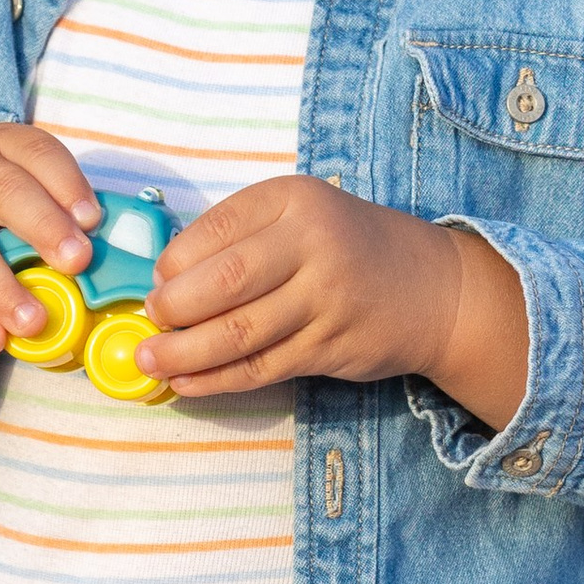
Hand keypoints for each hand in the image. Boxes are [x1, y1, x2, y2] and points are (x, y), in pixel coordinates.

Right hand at [0, 124, 100, 392]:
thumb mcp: (24, 196)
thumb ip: (64, 217)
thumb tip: (122, 258)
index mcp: (2, 148)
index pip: (37, 151)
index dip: (67, 182)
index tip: (93, 219)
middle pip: (3, 191)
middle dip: (44, 226)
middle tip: (77, 261)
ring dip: (2, 287)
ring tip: (35, 321)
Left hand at [139, 177, 528, 426]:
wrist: (433, 289)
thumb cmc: (348, 248)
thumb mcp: (301, 216)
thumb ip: (241, 237)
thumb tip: (166, 281)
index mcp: (294, 200)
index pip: (215, 230)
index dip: (174, 263)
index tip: (156, 285)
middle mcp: (313, 244)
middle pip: (223, 282)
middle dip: (174, 308)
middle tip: (150, 322)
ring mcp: (326, 299)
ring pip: (239, 333)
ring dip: (185, 353)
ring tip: (150, 361)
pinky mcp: (331, 347)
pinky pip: (261, 368)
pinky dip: (217, 380)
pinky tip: (187, 383)